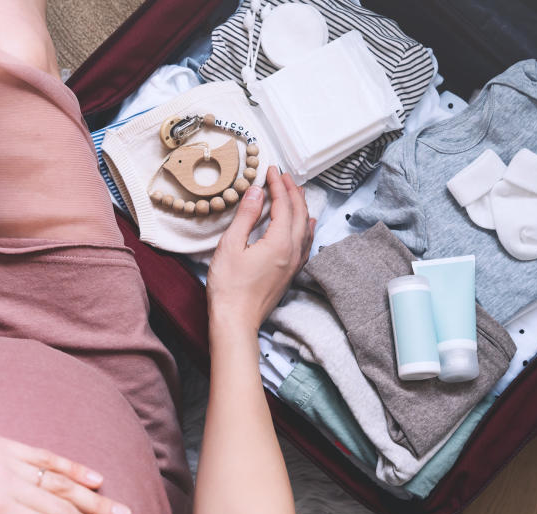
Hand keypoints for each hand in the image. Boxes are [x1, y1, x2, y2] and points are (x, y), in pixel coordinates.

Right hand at [207, 166, 314, 332]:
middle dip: (292, 192)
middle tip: (283, 176)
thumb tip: (257, 192)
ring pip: (305, 228)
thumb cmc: (229, 286)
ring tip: (296, 193)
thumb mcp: (231, 246)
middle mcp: (293, 252)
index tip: (271, 170)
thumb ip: (246, 217)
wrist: (236, 320)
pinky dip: (307, 228)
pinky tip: (307, 225)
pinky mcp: (290, 274)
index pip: (283, 205)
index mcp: (279, 243)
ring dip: (301, 207)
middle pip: (299, 214)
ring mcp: (294, 264)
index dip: (277, 185)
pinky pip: (305, 244)